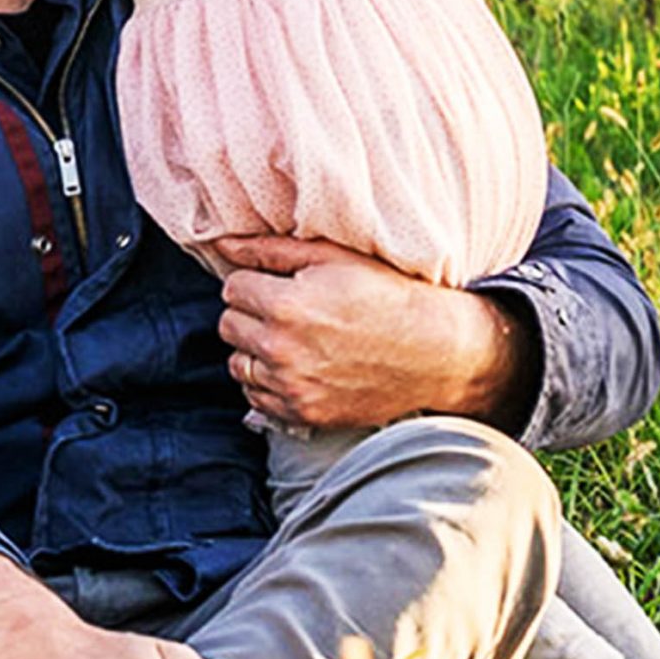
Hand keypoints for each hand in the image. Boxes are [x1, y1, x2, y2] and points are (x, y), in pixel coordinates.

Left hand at [214, 233, 537, 433]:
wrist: (437, 353)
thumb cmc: (388, 296)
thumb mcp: (334, 258)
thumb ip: (269, 249)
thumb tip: (222, 245)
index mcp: (287, 305)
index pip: (232, 288)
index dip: (256, 282)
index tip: (282, 285)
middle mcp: (281, 349)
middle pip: (228, 325)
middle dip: (251, 314)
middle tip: (288, 311)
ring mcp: (292, 386)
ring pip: (237, 363)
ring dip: (255, 350)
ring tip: (293, 339)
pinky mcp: (303, 414)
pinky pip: (254, 397)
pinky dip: (268, 383)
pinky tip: (298, 367)